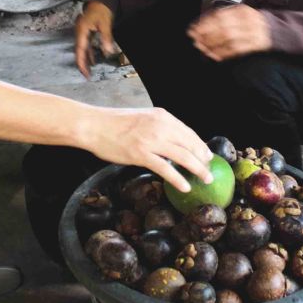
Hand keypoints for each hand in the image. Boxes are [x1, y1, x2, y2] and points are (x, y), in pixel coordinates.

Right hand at [74, 1, 115, 77]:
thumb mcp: (105, 24)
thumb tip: (108, 52)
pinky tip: (92, 60)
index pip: (80, 50)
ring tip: (89, 71)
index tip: (84, 73)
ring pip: (82, 50)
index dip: (81, 63)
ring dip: (86, 60)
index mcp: (81, 31)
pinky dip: (89, 53)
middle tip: (87, 76)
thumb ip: (106, 38)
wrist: (101, 0)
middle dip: (82, 64)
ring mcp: (82, 32)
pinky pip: (86, 45)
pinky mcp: (86, 32)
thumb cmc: (102, 10)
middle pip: (78, 52)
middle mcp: (79, 32)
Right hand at [79, 107, 212, 192]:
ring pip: (183, 156)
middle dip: (203, 158)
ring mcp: (151, 140)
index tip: (206, 155)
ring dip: (198, 169)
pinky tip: (185, 187)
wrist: (94, 125)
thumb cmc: (114, 123)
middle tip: (209, 169)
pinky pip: (165, 169)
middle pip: (190, 144)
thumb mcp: (142, 118)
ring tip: (206, 179)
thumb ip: (157, 126)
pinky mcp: (141, 154)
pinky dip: (178, 179)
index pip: (188, 132)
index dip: (200, 145)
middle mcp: (160, 126)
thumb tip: (171, 141)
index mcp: (161, 116)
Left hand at [187, 4, 271, 60]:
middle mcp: (248, 20)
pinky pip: (237, 50)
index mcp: (242, 11)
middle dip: (206, 35)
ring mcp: (253, 33)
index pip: (220, 16)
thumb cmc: (254, 22)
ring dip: (213, 45)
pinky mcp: (257, 45)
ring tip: (202, 48)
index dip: (205, 23)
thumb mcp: (241, 14)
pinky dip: (224, 53)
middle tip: (195, 40)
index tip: (193, 29)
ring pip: (229, 39)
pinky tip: (214, 55)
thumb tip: (201, 25)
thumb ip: (224, 18)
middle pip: (223, 27)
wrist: (276, 29)